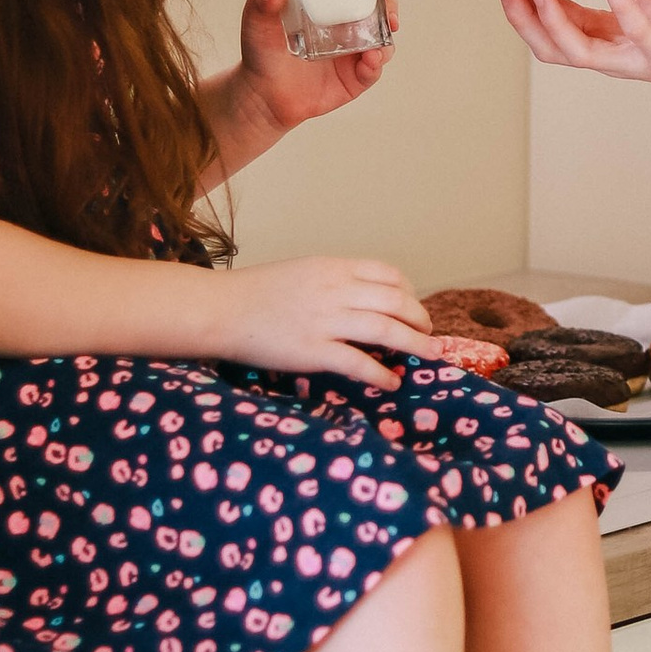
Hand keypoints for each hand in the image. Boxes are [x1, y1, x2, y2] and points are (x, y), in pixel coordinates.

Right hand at [221, 253, 432, 388]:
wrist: (220, 308)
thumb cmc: (256, 292)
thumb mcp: (302, 272)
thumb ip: (333, 282)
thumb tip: (362, 301)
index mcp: (333, 268)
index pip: (388, 274)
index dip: (409, 292)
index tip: (412, 308)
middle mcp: (335, 290)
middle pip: (397, 301)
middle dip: (420, 320)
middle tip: (429, 335)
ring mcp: (325, 320)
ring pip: (386, 330)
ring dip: (416, 345)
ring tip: (431, 356)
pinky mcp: (313, 351)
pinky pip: (359, 363)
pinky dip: (381, 375)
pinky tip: (391, 383)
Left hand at [234, 0, 399, 136]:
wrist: (262, 96)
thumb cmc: (261, 55)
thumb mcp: (257, 24)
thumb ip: (261, 3)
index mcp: (328, 10)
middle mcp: (345, 31)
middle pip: (379, 12)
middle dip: (389, 4)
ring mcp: (352, 56)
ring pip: (383, 40)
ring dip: (387, 32)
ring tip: (384, 28)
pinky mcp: (354, 80)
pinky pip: (372, 71)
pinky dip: (375, 64)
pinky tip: (371, 58)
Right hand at [483, 0, 650, 101]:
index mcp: (607, 37)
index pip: (552, 23)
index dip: (521, 0)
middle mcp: (612, 54)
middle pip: (548, 45)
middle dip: (518, 15)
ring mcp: (634, 58)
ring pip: (575, 50)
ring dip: (549, 19)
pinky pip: (633, 31)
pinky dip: (616, 2)